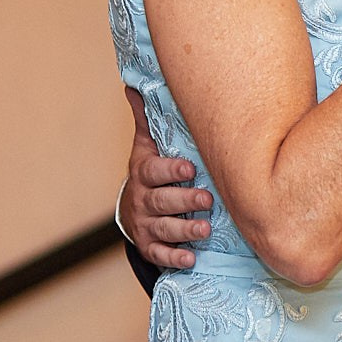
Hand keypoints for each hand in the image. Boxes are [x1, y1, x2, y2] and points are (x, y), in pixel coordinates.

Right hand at [122, 85, 210, 269]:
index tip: (189, 168)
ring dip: (184, 230)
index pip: (154, 171)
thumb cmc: (151, 171)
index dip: (170, 170)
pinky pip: (159, 254)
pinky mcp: (150, 246)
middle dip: (184, 200)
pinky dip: (174, 257)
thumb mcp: (147, 146)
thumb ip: (147, 119)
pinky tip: (190, 258)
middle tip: (206, 199)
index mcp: (144, 173)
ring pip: (163, 228)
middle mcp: (143, 200)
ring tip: (204, 229)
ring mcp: (146, 225)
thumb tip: (134, 83)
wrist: (135, 210)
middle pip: (162, 201)